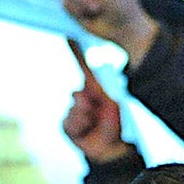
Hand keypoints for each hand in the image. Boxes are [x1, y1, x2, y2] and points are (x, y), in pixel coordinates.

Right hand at [61, 38, 134, 165]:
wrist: (114, 148)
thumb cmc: (116, 125)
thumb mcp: (110, 105)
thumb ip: (94, 96)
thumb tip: (77, 93)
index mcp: (94, 89)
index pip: (83, 67)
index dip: (76, 51)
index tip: (70, 35)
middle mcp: (82, 98)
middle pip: (77, 94)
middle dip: (87, 104)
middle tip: (97, 112)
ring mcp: (74, 112)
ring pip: (74, 109)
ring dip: (85, 118)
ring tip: (95, 124)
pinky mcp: (68, 126)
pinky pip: (68, 122)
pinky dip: (79, 126)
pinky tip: (87, 130)